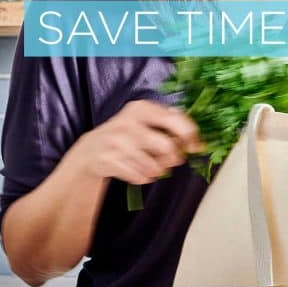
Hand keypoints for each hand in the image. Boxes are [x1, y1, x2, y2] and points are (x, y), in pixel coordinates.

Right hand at [74, 100, 203, 184]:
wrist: (91, 149)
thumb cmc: (126, 134)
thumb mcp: (144, 120)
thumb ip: (169, 123)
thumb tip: (195, 140)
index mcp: (141, 108)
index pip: (175, 120)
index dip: (190, 136)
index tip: (196, 147)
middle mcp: (128, 123)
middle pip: (167, 147)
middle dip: (173, 158)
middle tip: (170, 159)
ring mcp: (117, 142)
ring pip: (153, 166)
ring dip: (157, 170)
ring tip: (150, 165)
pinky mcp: (109, 160)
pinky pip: (138, 177)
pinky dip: (142, 178)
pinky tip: (137, 170)